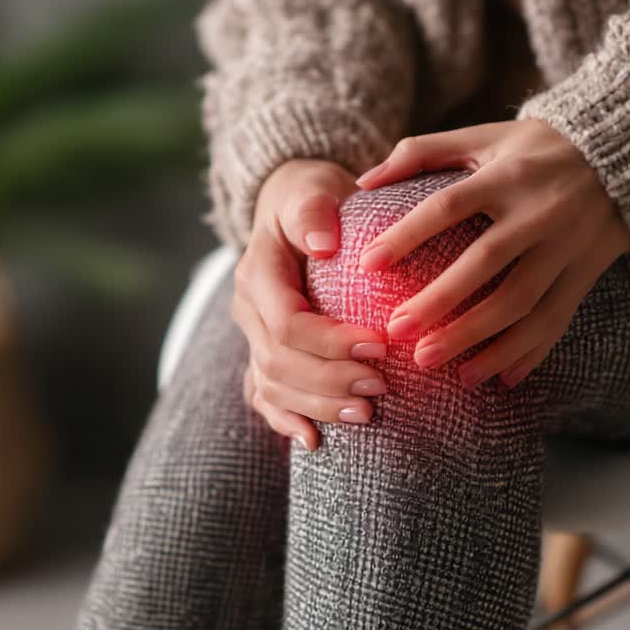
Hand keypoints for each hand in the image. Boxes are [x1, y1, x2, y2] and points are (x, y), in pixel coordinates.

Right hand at [231, 159, 389, 450]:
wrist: (295, 208)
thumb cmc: (315, 197)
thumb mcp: (314, 187)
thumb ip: (313, 209)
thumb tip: (323, 243)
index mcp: (258, 273)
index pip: (287, 323)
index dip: (331, 343)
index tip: (380, 346)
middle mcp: (247, 311)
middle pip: (280, 363)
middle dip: (331, 381)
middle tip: (382, 388)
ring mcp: (252, 338)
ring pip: (272, 387)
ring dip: (319, 406)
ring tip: (367, 415)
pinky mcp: (264, 355)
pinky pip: (264, 398)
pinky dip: (285, 422)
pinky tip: (314, 442)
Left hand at [355, 120, 629, 388]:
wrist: (624, 155)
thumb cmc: (536, 147)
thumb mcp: (483, 136)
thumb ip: (422, 152)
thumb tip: (363, 182)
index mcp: (507, 175)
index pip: (449, 206)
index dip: (407, 235)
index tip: (366, 266)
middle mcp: (540, 212)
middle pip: (485, 264)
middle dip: (439, 302)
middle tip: (395, 332)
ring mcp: (567, 247)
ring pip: (521, 303)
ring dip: (476, 339)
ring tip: (432, 363)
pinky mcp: (586, 273)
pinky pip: (556, 321)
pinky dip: (527, 352)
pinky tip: (497, 379)